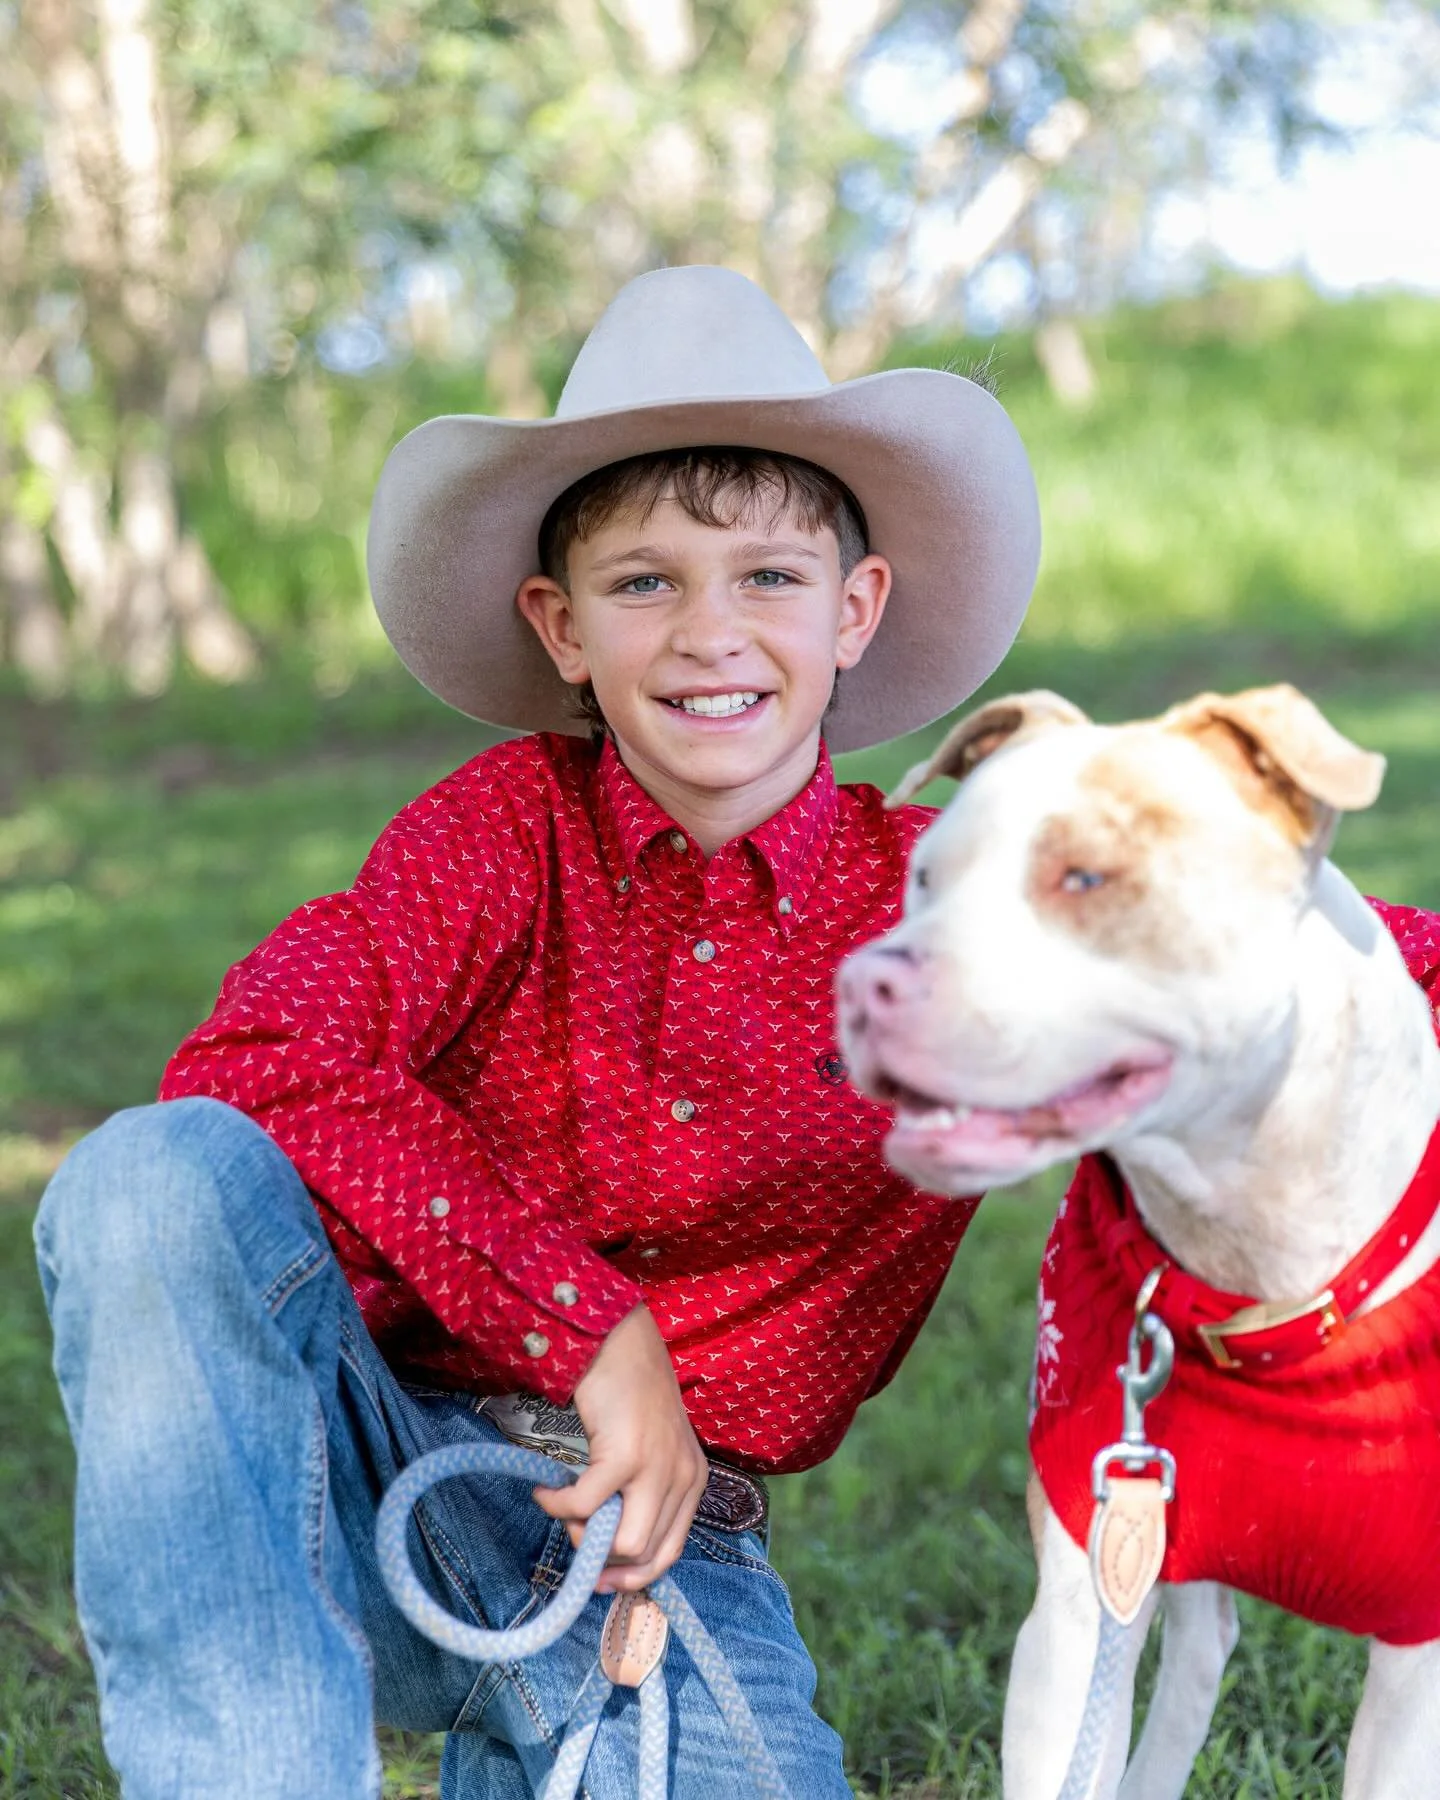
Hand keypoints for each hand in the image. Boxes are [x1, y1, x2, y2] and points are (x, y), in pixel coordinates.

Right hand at [532, 1304, 708, 1592]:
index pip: (670, 1552)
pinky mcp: (625, 1456)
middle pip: (646, 1556)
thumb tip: (607, 1546)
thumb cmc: (629, 1392)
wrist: (619, 1339)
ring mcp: (657, 1468)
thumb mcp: (651, 1448)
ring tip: (563, 1508)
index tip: (600, 1580)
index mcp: (692, 1480)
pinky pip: (584, 1506)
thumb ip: (642, 1492)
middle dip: (603, 1562)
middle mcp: (682, 1478)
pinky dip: (557, 1505)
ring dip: (583, 1536)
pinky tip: (545, 1489)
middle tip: (574, 1539)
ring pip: (624, 1545)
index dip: (633, 1576)